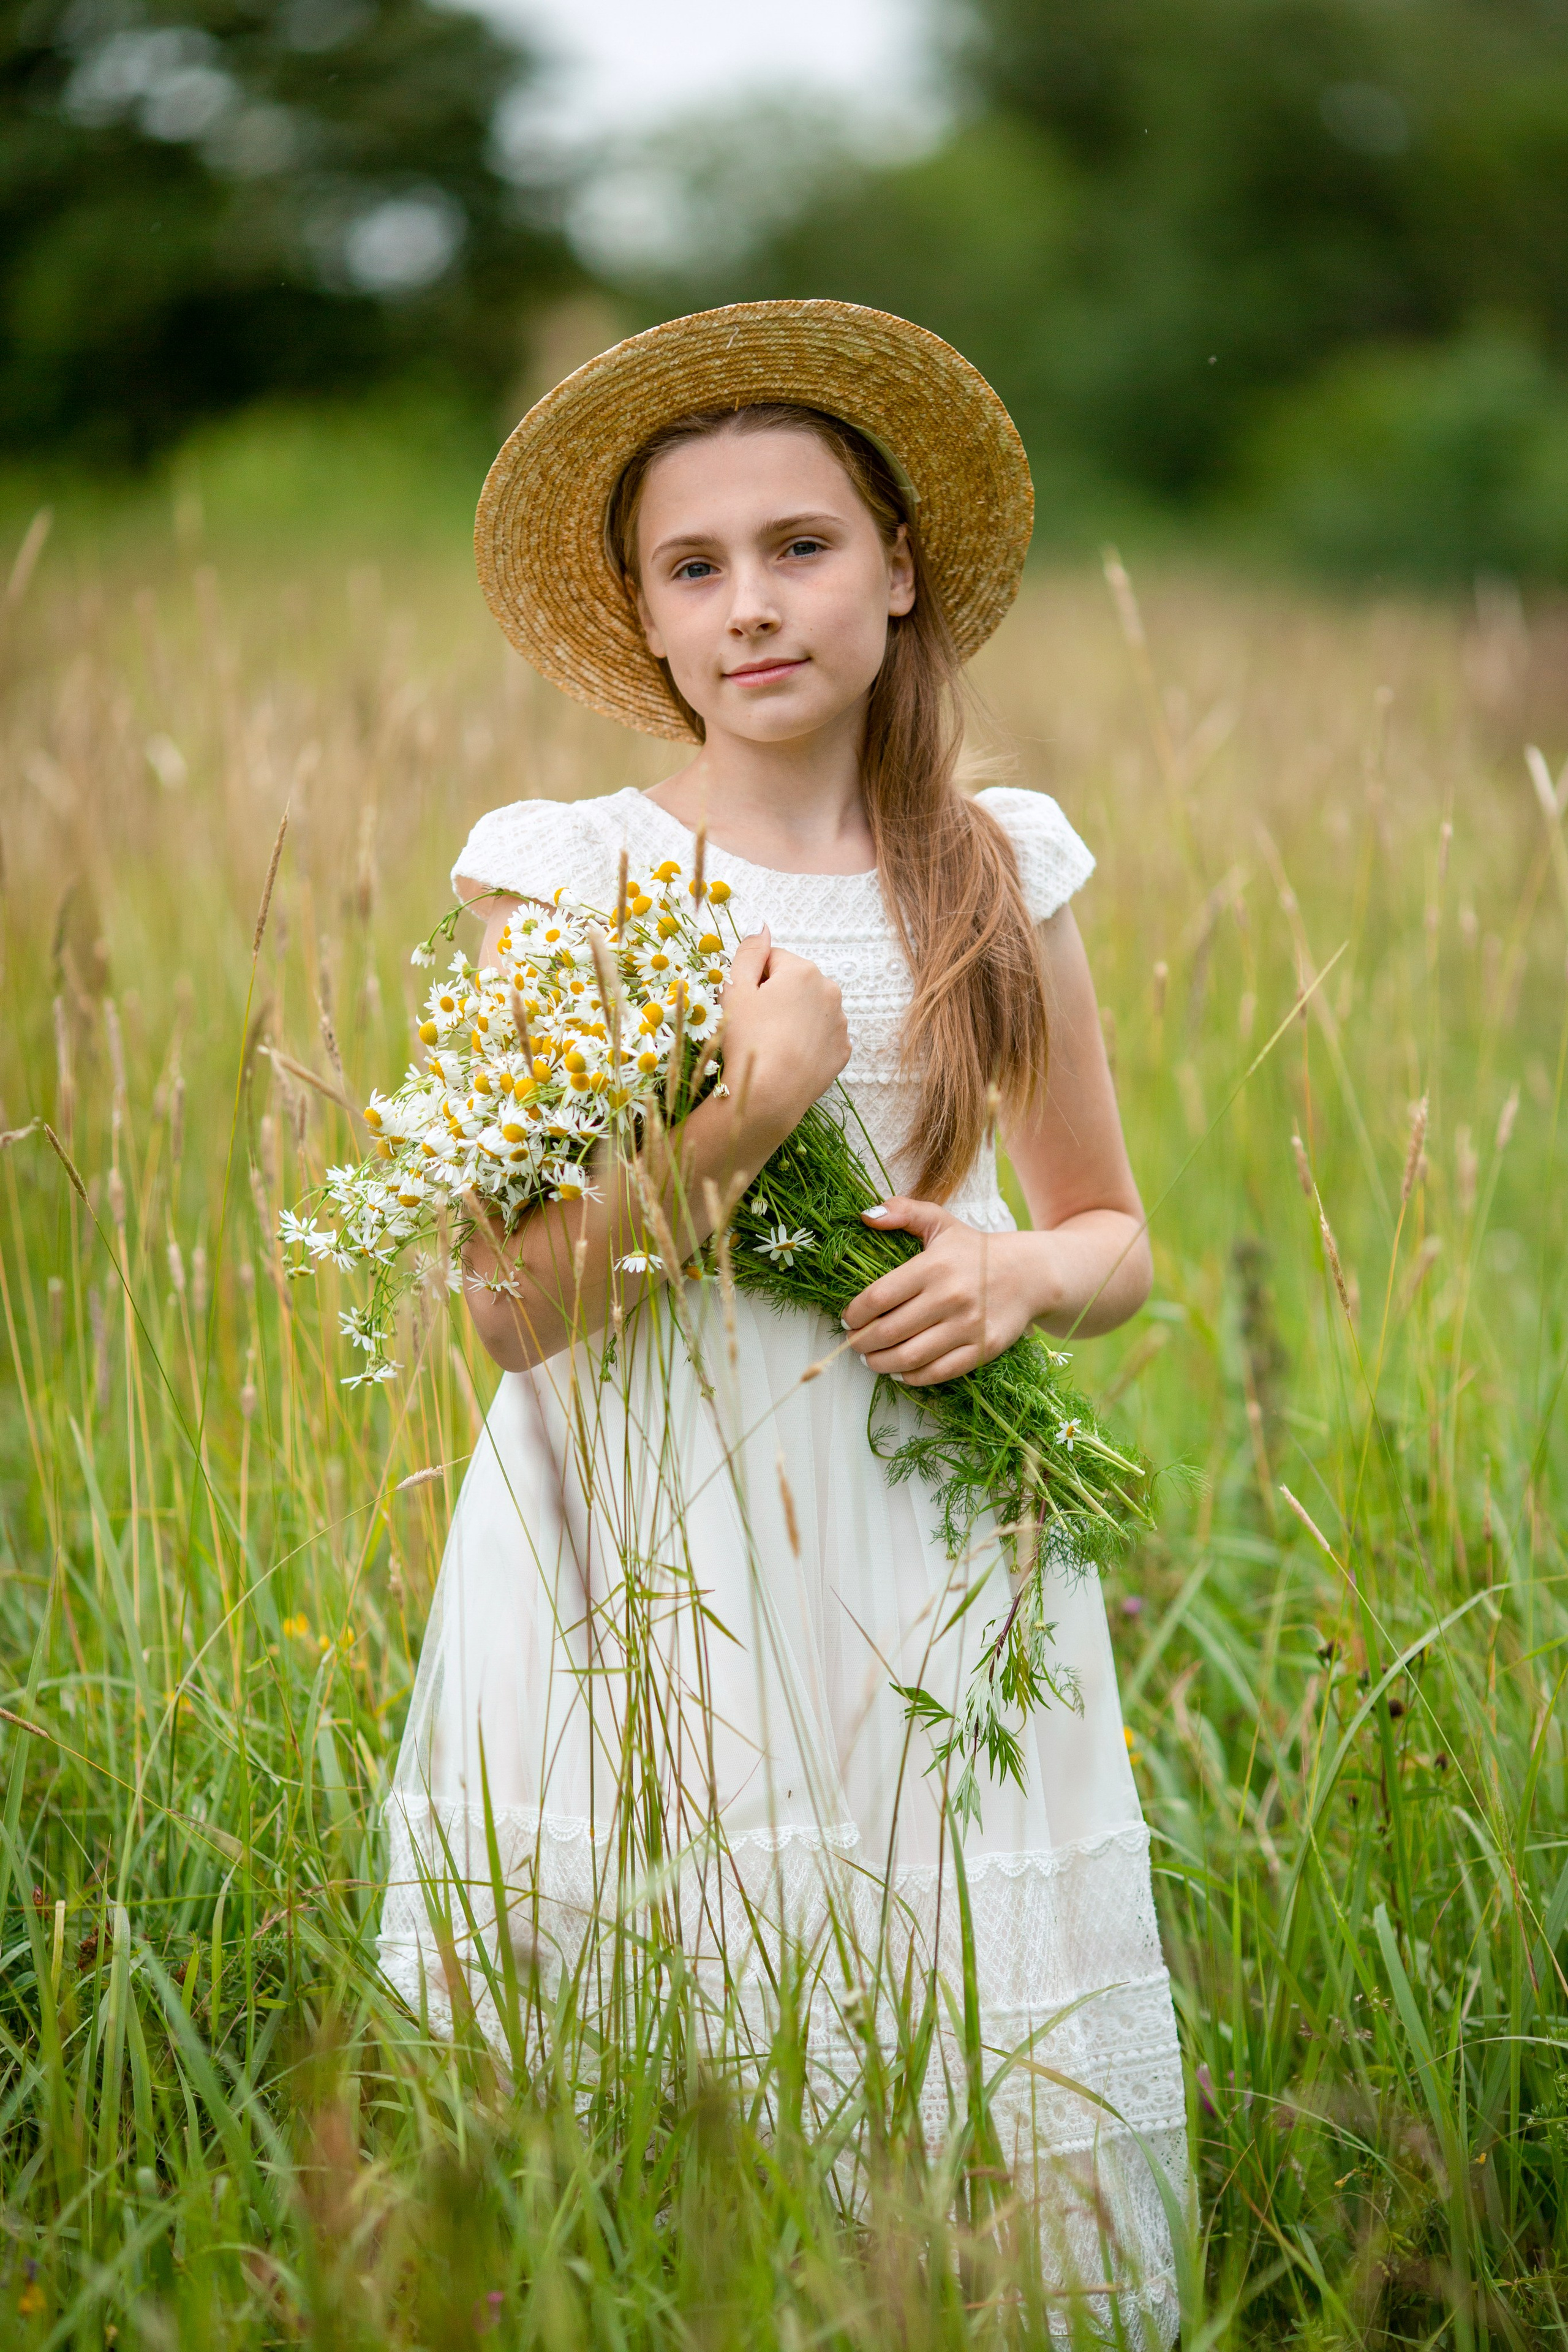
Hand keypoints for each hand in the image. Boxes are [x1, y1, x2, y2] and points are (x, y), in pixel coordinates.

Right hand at [718, 928, 849, 1145]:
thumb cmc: (748, 1040)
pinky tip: (788, 1055)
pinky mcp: (842, 1050)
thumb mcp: (735, 989)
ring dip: (792, 1016)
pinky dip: (806, 1040)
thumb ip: (748, 952)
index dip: (753, 978)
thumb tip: (761, 926)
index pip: (773, 958)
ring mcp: (840, 1022)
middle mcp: (830, 990)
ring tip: (772, 1042)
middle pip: (795, 982)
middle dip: (776, 995)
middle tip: (755, 1023)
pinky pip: (821, 1035)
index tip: (744, 1001)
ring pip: (809, 1008)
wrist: (771, 1095)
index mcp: (804, 970)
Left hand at [842, 1198, 1055, 1384]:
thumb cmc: (974, 1250)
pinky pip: (938, 1372)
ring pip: (910, 1357)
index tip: (848, 1318)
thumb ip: (903, 1211)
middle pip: (889, 1331)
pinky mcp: (982, 1349)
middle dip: (861, 1342)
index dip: (855, 1313)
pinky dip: (912, 1377)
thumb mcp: (941, 1222)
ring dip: (881, 1363)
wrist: (1030, 1274)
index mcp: (934, 1266)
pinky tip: (900, 1371)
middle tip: (854, 1343)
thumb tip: (865, 1215)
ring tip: (872, 1359)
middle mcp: (950, 1297)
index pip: (879, 1297)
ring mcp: (968, 1326)